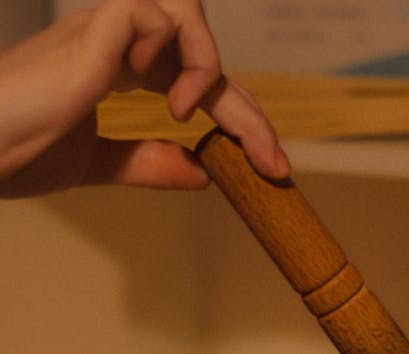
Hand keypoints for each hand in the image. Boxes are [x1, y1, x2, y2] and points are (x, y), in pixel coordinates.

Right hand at [0, 0, 289, 197]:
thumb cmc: (12, 149)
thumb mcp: (91, 164)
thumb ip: (144, 163)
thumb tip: (200, 174)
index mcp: (114, 71)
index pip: (194, 89)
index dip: (236, 125)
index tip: (267, 167)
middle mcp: (115, 46)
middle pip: (205, 62)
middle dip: (249, 115)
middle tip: (277, 163)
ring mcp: (105, 33)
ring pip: (189, 20)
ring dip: (216, 77)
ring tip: (200, 124)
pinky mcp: (96, 30)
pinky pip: (161, 18)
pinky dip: (184, 60)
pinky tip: (172, 105)